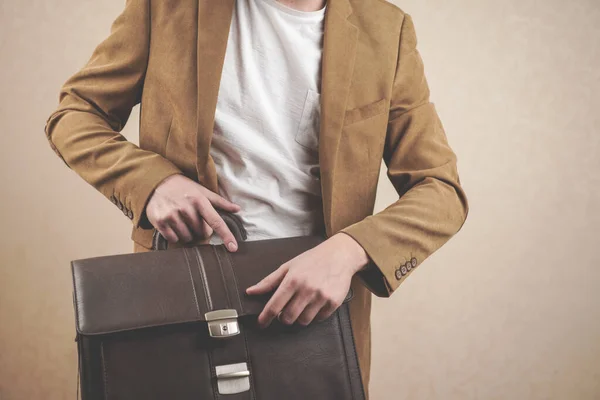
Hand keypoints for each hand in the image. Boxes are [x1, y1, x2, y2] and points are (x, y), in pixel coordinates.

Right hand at [145, 174, 241, 250]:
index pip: (216, 221)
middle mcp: (186, 208)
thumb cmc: (184, 188)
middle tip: (192, 218)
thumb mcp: (202, 191)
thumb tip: (238, 209)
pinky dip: (175, 235)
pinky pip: (174, 239)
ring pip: (188, 237)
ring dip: (187, 233)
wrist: (157, 182)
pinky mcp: (160, 221)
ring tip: (182, 220)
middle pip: (202, 233)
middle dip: (200, 229)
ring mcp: (172, 215)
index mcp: (199, 200)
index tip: (233, 248)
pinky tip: (172, 224)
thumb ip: (220, 202)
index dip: (226, 235)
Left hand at [246, 232, 369, 327]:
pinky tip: (315, 304)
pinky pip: (319, 319)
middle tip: (286, 311)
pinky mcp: (334, 302)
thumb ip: (269, 281)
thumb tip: (250, 291)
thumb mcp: (288, 266)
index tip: (261, 324)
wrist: (340, 255)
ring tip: (302, 306)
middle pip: (288, 318)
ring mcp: (321, 297)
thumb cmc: (312, 259)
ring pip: (304, 321)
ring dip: (300, 317)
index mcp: (292, 280)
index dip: (265, 318)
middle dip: (284, 318)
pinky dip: (315, 315)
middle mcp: (307, 289)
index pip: (274, 305)